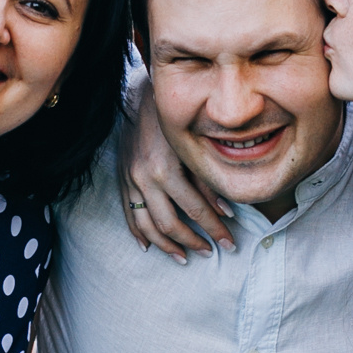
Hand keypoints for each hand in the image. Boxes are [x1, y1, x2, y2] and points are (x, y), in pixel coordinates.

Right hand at [118, 84, 233, 260]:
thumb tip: (226, 212)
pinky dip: (139, 233)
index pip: (195, 211)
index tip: (229, 243)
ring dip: (166, 245)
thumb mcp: (195, 148)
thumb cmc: (175, 119)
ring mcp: (130, 179)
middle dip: (192, 242)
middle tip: (209, 253)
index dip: (214, 230)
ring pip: (147, 225)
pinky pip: (129, 213)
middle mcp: (145, 177)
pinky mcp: (123, 178)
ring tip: (184, 257)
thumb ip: (208, 182)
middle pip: (169, 224)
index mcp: (166, 169)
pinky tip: (149, 247)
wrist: (143, 95)